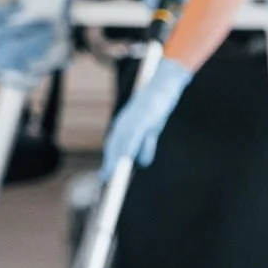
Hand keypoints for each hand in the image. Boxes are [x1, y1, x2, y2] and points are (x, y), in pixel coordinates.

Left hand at [100, 56, 192, 177]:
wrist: (164, 84)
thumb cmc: (157, 107)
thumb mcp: (150, 129)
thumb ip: (144, 144)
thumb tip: (138, 162)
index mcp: (123, 126)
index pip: (113, 146)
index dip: (108, 162)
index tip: (103, 180)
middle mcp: (123, 122)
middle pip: (113, 147)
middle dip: (109, 165)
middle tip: (103, 183)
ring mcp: (131, 120)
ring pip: (121, 144)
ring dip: (115, 161)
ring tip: (110, 177)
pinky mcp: (141, 118)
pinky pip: (132, 136)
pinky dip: (127, 148)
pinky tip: (124, 159)